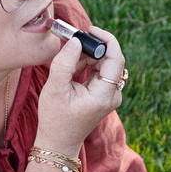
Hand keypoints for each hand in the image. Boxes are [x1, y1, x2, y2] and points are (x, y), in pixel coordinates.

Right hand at [35, 29, 123, 154]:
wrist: (58, 141)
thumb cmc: (55, 118)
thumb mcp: (55, 89)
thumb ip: (65, 63)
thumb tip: (75, 41)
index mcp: (104, 95)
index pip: (115, 59)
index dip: (106, 40)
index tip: (90, 30)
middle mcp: (113, 95)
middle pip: (111, 60)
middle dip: (93, 48)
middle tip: (72, 44)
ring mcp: (110, 96)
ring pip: (105, 65)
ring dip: (88, 58)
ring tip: (69, 66)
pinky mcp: (104, 95)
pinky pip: (100, 73)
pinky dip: (87, 66)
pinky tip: (73, 73)